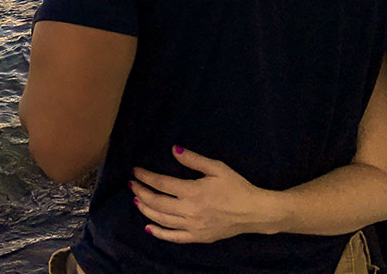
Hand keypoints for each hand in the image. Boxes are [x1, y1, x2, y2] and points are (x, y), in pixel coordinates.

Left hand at [131, 147, 274, 242]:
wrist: (255, 212)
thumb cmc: (236, 187)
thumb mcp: (217, 168)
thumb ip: (193, 160)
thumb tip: (173, 150)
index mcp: (193, 192)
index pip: (161, 184)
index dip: (146, 177)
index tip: (135, 171)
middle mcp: (190, 211)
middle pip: (157, 202)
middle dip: (141, 192)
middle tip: (131, 184)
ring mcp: (193, 227)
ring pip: (162, 219)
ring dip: (146, 209)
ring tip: (136, 200)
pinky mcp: (198, 237)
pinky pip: (174, 237)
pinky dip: (159, 233)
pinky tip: (149, 227)